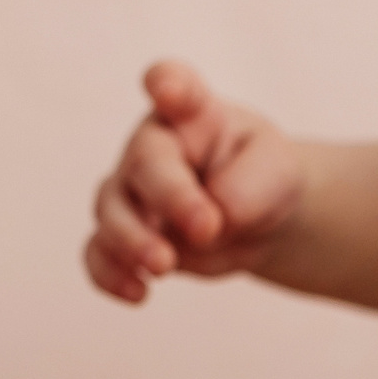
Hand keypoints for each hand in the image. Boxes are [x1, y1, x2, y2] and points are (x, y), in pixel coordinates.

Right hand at [84, 60, 304, 303]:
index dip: (167, 84)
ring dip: (132, 241)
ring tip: (164, 266)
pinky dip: (110, 274)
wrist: (260, 218)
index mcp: (191, 112)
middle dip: (170, 199)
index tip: (167, 90)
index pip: (173, 84)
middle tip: (206, 229)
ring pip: (111, 211)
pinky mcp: (127, 237)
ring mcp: (133, 192)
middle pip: (143, 165)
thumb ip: (247, 186)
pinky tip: (138, 295)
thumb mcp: (278, 172)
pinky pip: (99, 253)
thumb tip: (214, 216)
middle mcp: (152, 146)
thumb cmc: (264, 177)